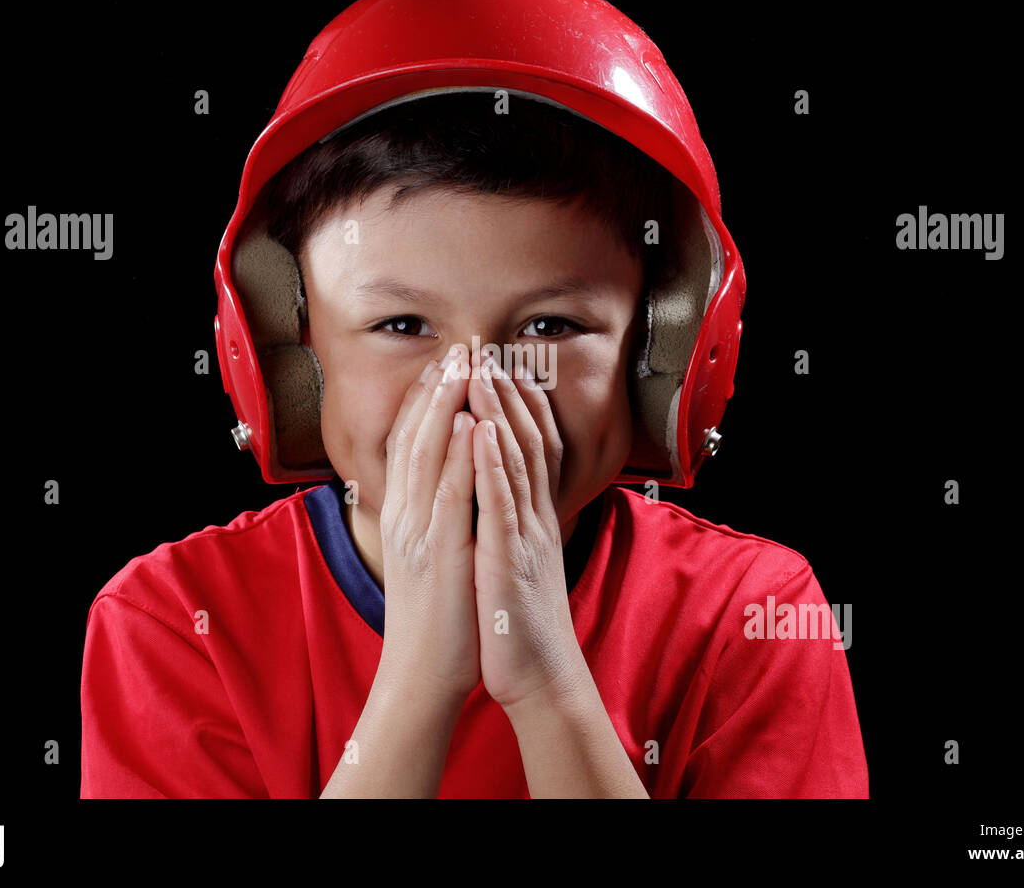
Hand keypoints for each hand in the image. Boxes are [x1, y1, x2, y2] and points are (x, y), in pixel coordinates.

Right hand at [376, 343, 480, 704]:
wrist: (421, 673)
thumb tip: (444, 481)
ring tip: (462, 367)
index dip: (426, 400)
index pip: (410, 445)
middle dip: (436, 390)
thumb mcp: (426, 555)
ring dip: (444, 408)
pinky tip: (468, 426)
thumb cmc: (435, 615)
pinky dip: (457, 458)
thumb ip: (431, 514)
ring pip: (428, 458)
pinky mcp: (440, 555)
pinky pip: (448, 498)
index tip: (445, 363)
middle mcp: (404, 516)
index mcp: (403, 515)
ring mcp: (419, 533)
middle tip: (456, 348)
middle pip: (415, 439)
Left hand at [467, 349, 583, 710]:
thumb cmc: (520, 621)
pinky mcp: (509, 560)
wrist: (539, 675)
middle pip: (527, 442)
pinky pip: (501, 505)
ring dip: (501, 414)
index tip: (500, 364)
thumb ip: (513, 523)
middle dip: (507, 393)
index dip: (517, 404)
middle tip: (489, 349)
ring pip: (515, 463)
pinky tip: (483, 432)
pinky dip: (493, 465)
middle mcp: (534, 518)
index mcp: (532, 518)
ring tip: (484, 371)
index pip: (530, 447)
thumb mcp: (518, 560)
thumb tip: (501, 494)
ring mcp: (525, 536)